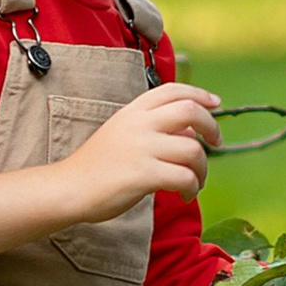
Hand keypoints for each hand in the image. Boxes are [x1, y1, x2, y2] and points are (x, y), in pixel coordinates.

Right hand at [0, 83, 222, 268]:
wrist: (69, 188)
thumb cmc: (96, 166)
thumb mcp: (123, 135)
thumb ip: (154, 129)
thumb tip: (191, 133)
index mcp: (133, 111)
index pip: (173, 90)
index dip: (199, 94)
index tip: (215, 103)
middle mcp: (139, 124)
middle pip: (190, 111)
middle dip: (211, 126)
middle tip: (216, 143)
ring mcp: (142, 148)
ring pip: (193, 150)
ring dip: (203, 169)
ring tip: (195, 182)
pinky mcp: (144, 174)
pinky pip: (184, 177)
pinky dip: (192, 188)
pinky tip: (185, 195)